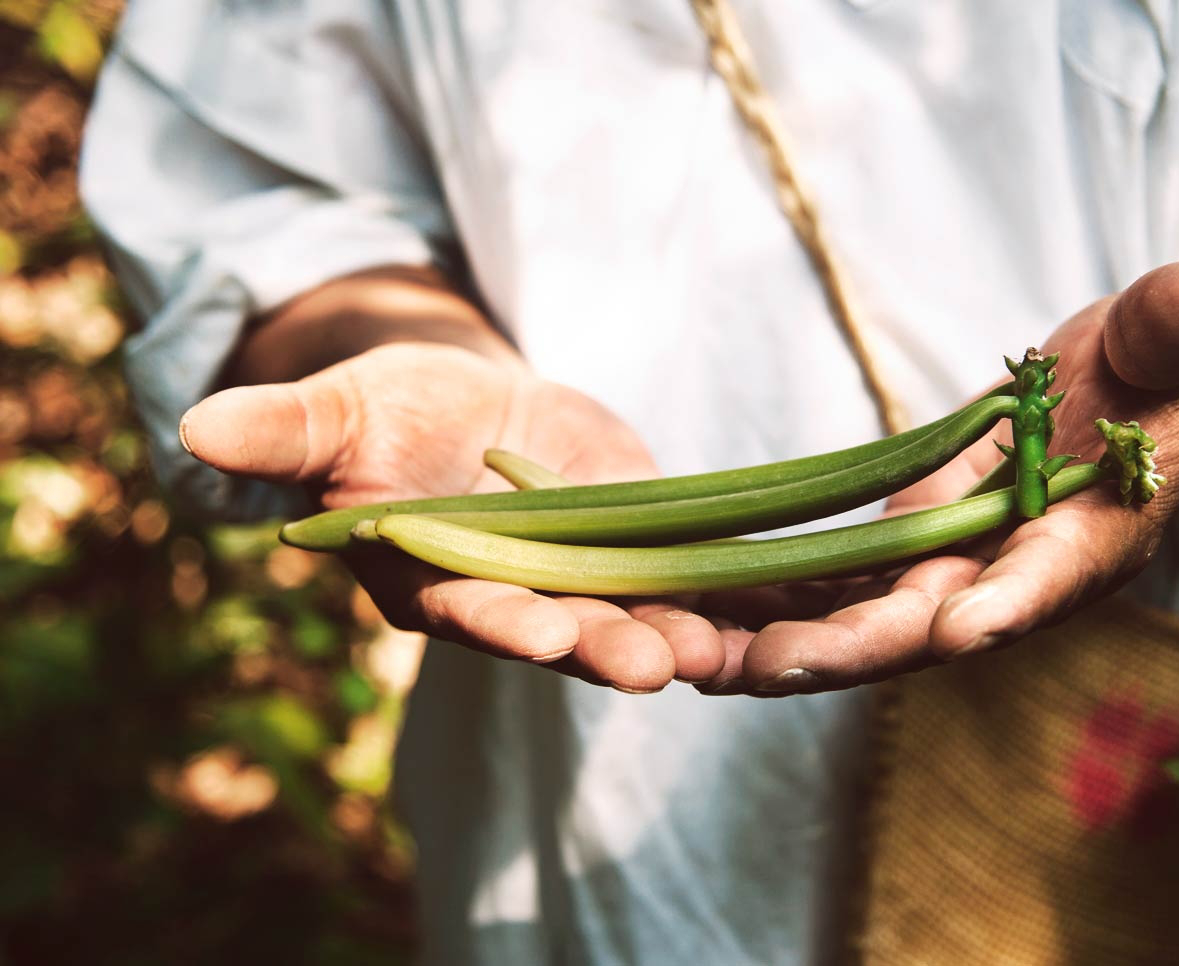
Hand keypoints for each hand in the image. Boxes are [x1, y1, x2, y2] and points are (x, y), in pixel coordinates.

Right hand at [181, 342, 726, 691]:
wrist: (465, 405)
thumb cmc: (387, 411)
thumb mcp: (338, 409)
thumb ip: (284, 431)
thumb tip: (195, 425)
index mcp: (436, 577)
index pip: (467, 606)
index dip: (503, 618)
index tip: (541, 630)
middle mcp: (516, 595)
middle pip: (564, 628)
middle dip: (608, 647)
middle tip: (659, 665)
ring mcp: (587, 573)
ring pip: (637, 611)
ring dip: (681, 632)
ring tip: (726, 646)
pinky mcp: (643, 539)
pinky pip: (692, 567)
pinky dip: (732, 586)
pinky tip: (782, 596)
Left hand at [697, 258, 1178, 694]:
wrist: (1121, 407)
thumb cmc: (1156, 373)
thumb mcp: (1171, 339)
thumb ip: (1177, 324)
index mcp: (1095, 535)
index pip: (1055, 572)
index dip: (1011, 600)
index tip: (958, 629)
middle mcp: (1017, 576)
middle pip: (935, 623)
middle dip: (854, 648)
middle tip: (768, 667)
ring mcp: (956, 573)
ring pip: (869, 625)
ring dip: (790, 648)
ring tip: (702, 663)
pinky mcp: (909, 557)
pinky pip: (837, 593)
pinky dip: (777, 609)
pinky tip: (705, 619)